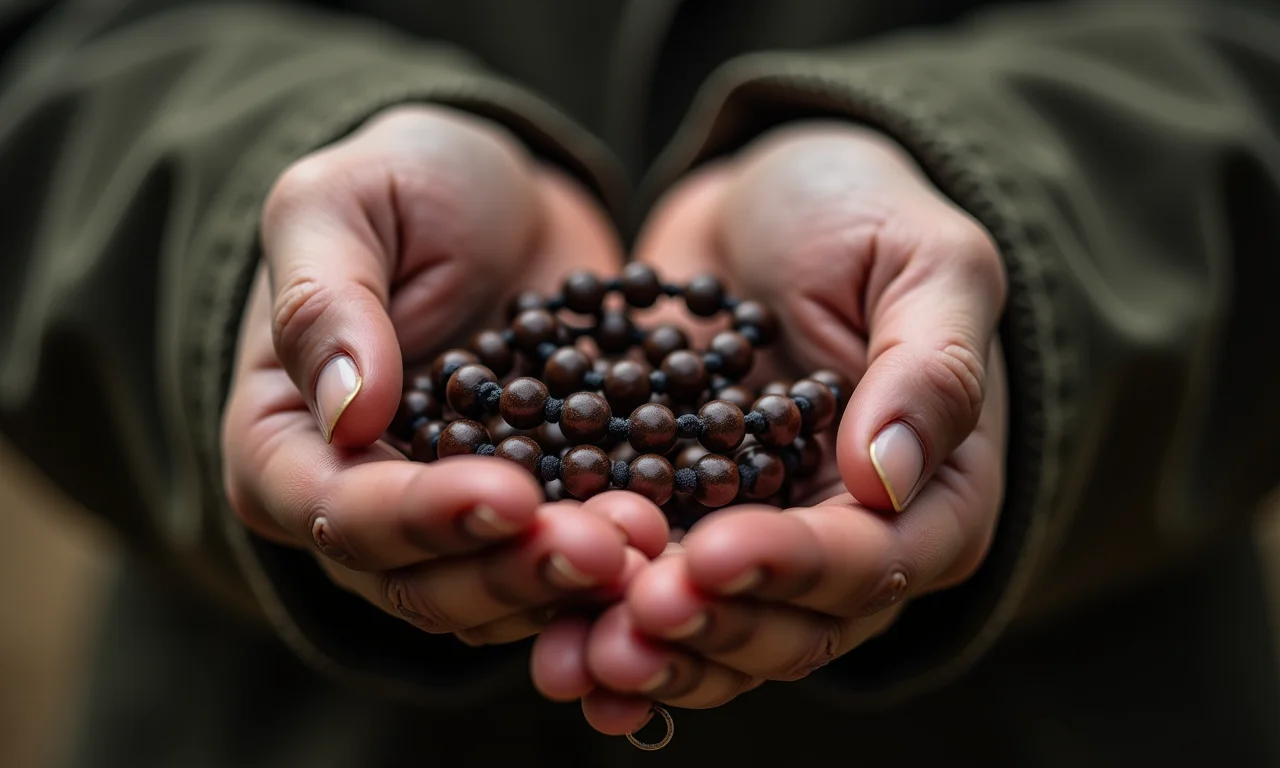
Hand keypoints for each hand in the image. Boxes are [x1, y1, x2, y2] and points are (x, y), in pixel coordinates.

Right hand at [221, 104, 665, 645]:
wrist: (506, 202)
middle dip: (512, 569)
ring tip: (649, 538)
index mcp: (282, 442)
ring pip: (494, 596)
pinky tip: (670, 538)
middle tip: (607, 543)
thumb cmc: (405, 186)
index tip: (509, 496)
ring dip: (569, 582)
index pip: (337, 511)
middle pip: (420, 580)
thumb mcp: (341, 204)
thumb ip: (325, 302)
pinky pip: (557, 567)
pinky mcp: (529, 519)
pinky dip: (611, 567)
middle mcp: (358, 504)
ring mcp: (446, 525)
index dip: (420, 518)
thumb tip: (350, 416)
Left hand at [531, 121, 1008, 731]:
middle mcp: (853, 542)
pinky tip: (546, 645)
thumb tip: (886, 478)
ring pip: (716, 632)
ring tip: (575, 656)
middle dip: (710, 628)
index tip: (712, 557)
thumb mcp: (927, 262)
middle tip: (630, 619)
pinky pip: (648, 590)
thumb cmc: (863, 217)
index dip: (793, 570)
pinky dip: (601, 621)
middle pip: (793, 625)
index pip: (874, 561)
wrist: (761, 206)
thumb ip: (929, 368)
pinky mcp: (684, 526)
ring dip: (650, 653)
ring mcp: (762, 543)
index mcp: (938, 496)